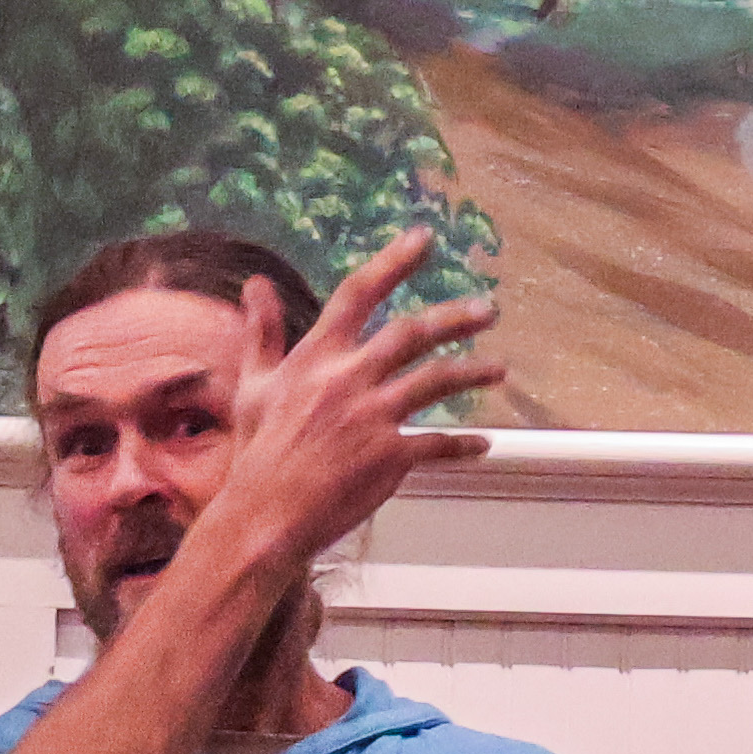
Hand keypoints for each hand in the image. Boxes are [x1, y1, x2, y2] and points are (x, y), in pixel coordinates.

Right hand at [195, 230, 495, 584]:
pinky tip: (483, 445)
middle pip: (412, 332)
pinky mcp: (390, 456)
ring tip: (498, 369)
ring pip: (437, 380)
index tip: (424, 238)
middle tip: (487, 309)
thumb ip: (262, 332)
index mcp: (317, 356)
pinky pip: (438, 444)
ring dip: (473, 371)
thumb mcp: (254, 385)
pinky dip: (463, 445)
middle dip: (456, 318)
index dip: (393, 261)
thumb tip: (255, 284)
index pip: (359, 293)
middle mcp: (349, 377)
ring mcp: (373, 416)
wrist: (265, 514)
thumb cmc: (257, 452)